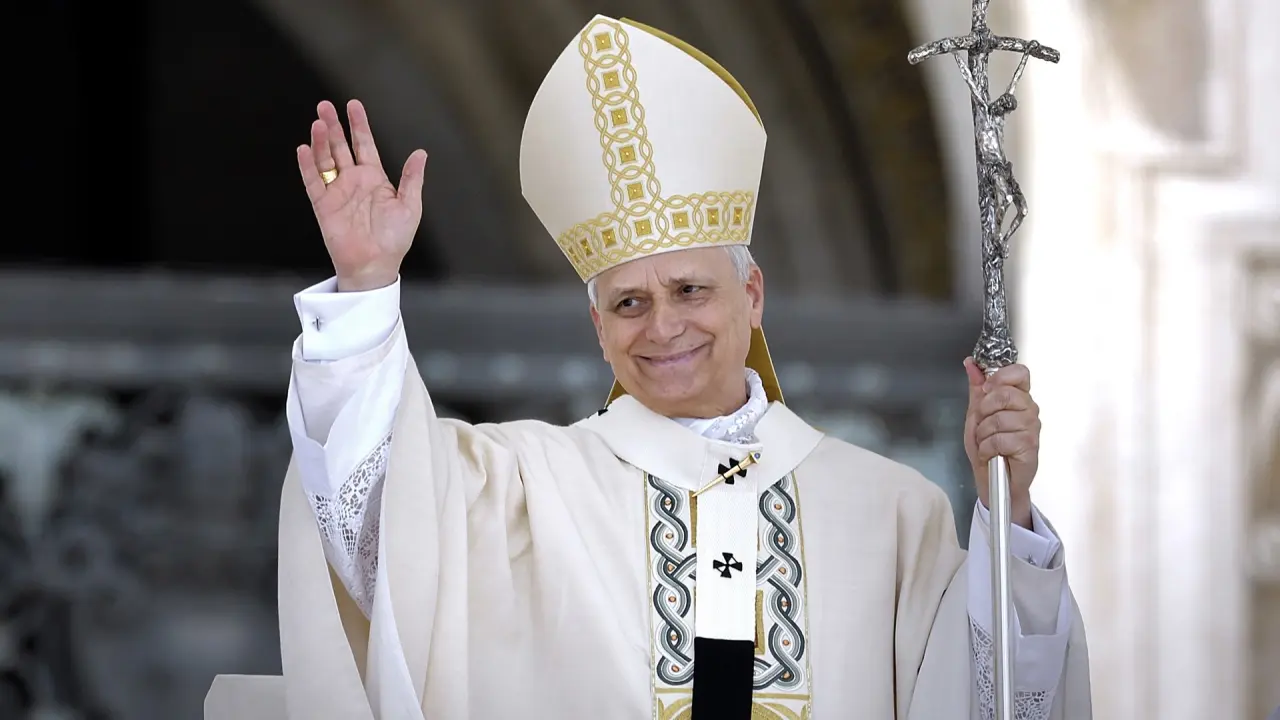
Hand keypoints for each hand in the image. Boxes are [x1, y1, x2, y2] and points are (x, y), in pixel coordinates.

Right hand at [297, 99, 427, 290]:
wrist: (375, 265)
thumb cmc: (394, 239)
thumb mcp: (410, 206)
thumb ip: (411, 178)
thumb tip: (421, 152)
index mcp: (375, 178)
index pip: (364, 145)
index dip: (359, 125)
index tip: (353, 105)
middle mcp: (353, 181)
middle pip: (341, 147)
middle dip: (334, 126)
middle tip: (325, 105)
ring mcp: (337, 192)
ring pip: (325, 160)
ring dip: (321, 141)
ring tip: (318, 122)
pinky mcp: (323, 206)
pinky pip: (313, 182)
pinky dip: (307, 166)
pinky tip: (305, 149)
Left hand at [962, 358, 1039, 528]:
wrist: (992, 480)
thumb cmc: (987, 448)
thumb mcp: (976, 415)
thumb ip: (976, 389)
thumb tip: (970, 363)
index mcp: (1019, 398)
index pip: (1020, 372)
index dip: (1000, 376)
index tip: (987, 388)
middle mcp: (1030, 410)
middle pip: (1005, 393)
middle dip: (984, 410)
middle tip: (982, 425)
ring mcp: (1032, 428)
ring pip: (999, 418)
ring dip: (983, 434)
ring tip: (986, 443)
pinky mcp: (1030, 446)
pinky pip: (1001, 439)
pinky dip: (987, 448)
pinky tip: (991, 454)